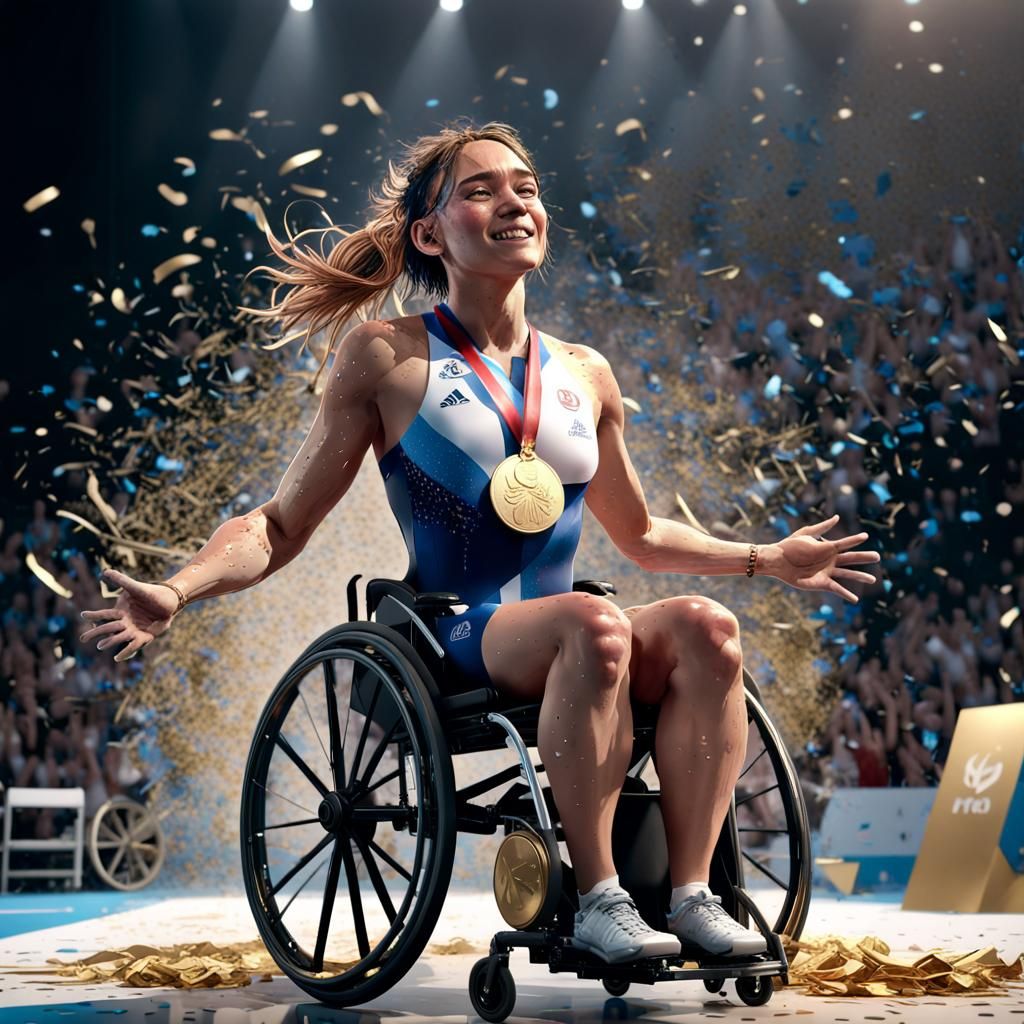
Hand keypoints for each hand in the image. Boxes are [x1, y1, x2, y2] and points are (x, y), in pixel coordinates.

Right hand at [79, 568, 180, 661]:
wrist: (170, 601)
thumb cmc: (151, 593)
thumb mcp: (135, 587)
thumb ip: (121, 580)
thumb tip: (105, 571)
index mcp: (121, 611)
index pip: (105, 614)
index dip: (94, 615)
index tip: (83, 615)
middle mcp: (125, 623)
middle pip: (108, 628)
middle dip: (96, 633)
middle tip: (83, 638)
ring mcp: (134, 630)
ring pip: (119, 637)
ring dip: (110, 641)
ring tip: (100, 645)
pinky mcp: (145, 636)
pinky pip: (134, 645)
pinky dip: (126, 651)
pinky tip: (117, 657)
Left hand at [765, 514, 879, 602]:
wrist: (778, 560)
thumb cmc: (790, 546)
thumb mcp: (806, 533)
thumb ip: (822, 527)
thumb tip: (837, 517)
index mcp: (828, 548)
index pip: (845, 544)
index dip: (855, 540)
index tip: (866, 536)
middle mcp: (830, 561)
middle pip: (851, 559)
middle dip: (864, 557)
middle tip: (877, 556)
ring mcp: (827, 572)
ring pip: (847, 574)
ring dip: (860, 576)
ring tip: (873, 580)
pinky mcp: (821, 583)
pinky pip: (836, 589)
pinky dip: (846, 594)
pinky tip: (855, 599)